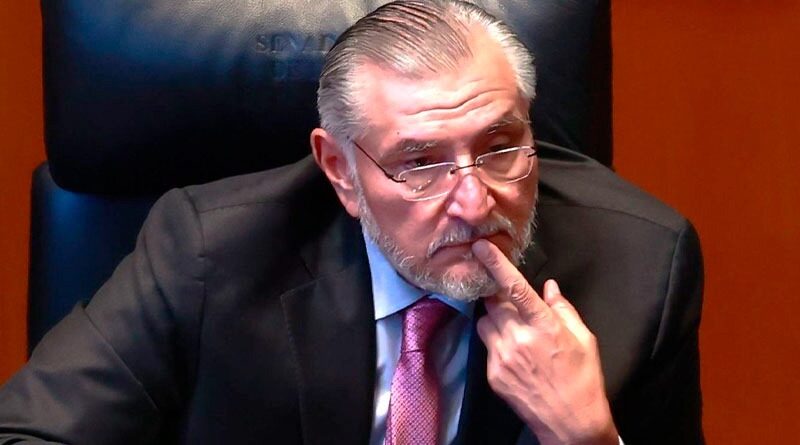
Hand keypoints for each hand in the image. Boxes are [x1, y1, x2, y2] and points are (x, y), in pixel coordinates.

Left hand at [471, 240, 618, 444]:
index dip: (496, 264)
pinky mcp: (493, 374)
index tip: (480, 247)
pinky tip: (515, 355)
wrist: (571, 423)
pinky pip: (486, 346)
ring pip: (484, 322)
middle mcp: (519, 338)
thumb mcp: (584, 339)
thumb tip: (549, 287)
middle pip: (492, 302)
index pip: (515, 287)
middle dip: (497, 296)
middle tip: (509, 300)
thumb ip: (563, 309)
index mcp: (544, 326)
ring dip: (494, 319)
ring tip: (515, 331)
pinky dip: (496, 342)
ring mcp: (503, 357)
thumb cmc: (584, 379)